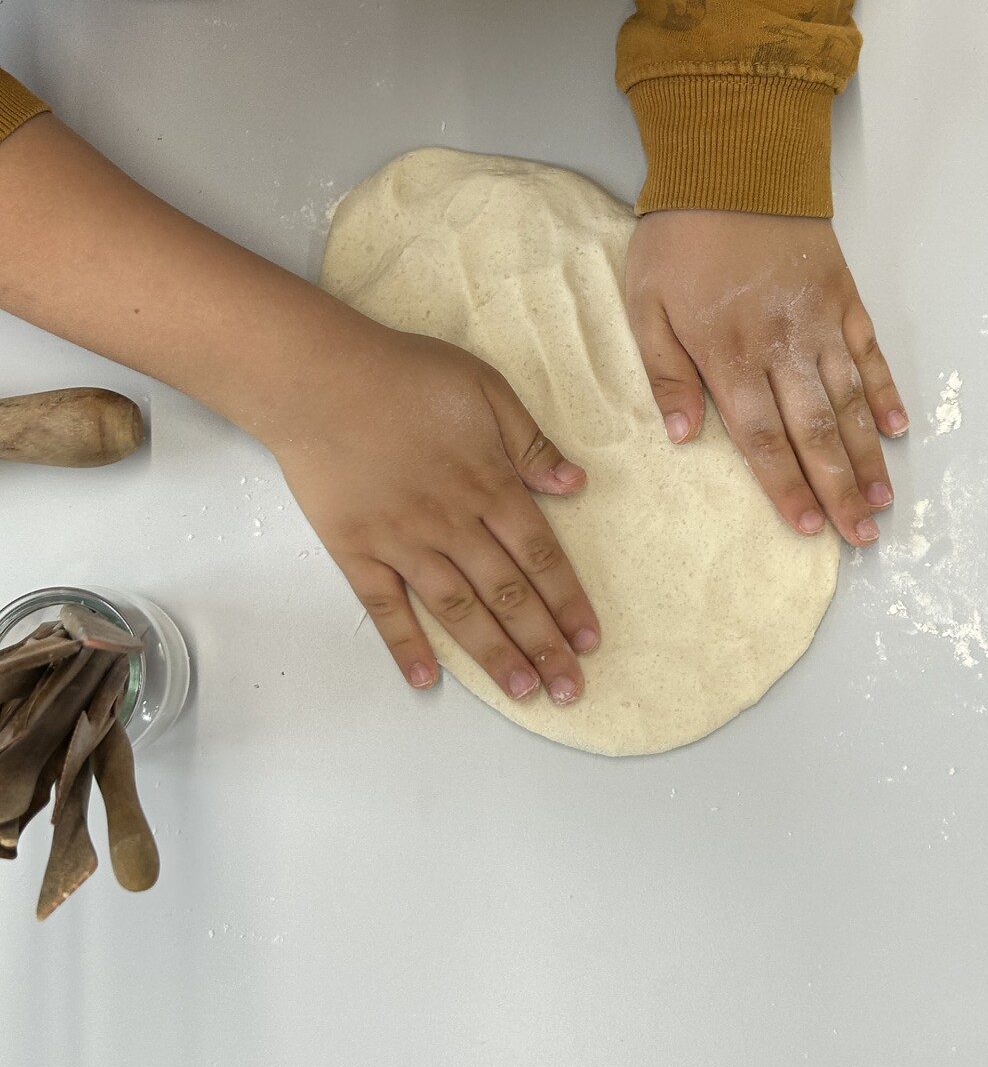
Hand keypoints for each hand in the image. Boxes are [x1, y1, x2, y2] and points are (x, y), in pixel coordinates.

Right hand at [269, 321, 599, 703]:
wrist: (319, 379)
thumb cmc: (404, 375)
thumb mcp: (485, 388)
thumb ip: (530, 443)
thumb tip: (576, 486)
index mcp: (489, 483)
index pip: (540, 555)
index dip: (568, 601)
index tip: (590, 640)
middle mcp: (452, 523)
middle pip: (508, 594)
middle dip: (544, 645)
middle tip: (570, 689)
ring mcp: (402, 542)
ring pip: (458, 610)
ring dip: (493, 655)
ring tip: (523, 691)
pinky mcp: (356, 549)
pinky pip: (384, 607)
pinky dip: (406, 645)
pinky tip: (426, 679)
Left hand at [626, 211, 906, 545]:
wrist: (733, 164)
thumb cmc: (680, 237)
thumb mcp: (645, 304)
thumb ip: (665, 372)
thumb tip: (683, 436)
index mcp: (729, 354)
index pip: (762, 436)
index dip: (785, 485)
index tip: (805, 527)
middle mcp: (783, 346)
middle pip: (816, 431)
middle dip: (838, 490)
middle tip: (861, 537)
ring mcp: (821, 323)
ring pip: (850, 401)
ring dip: (868, 456)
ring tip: (882, 502)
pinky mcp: (844, 298)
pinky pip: (871, 354)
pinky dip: (886, 393)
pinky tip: (897, 430)